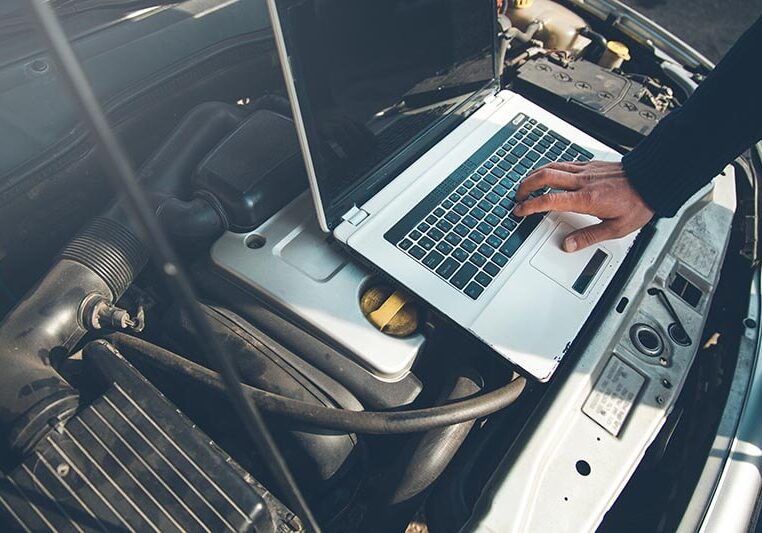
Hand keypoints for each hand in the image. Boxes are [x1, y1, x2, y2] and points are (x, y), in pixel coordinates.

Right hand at [513, 161, 653, 251]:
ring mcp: (586, 170)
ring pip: (552, 166)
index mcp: (586, 198)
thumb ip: (589, 237)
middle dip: (525, 186)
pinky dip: (550, 168)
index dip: (530, 206)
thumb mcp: (617, 228)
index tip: (519, 211)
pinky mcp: (590, 164)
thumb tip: (568, 245)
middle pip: (544, 176)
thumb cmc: (638, 202)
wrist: (654, 178)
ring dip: (534, 175)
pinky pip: (564, 163)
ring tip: (526, 185)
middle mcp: (583, 181)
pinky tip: (549, 173)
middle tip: (517, 197)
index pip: (549, 200)